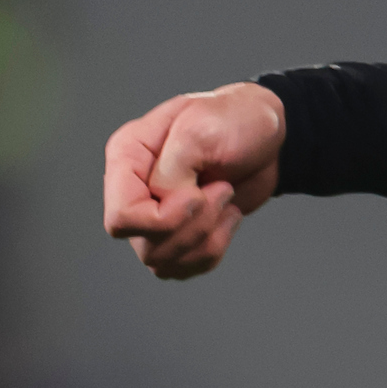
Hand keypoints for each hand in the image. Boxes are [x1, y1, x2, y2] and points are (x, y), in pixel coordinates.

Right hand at [102, 82, 284, 279]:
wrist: (265, 136)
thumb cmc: (234, 119)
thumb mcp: (201, 130)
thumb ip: (172, 171)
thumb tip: (164, 207)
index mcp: (127, 156)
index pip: (121, 217)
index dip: (161, 220)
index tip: (197, 194)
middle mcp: (134, 189)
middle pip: (145, 245)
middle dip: (194, 227)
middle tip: (222, 189)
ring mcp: (153, 216)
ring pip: (163, 262)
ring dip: (207, 238)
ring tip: (226, 199)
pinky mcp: (178, 234)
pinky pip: (185, 268)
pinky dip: (214, 249)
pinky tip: (228, 217)